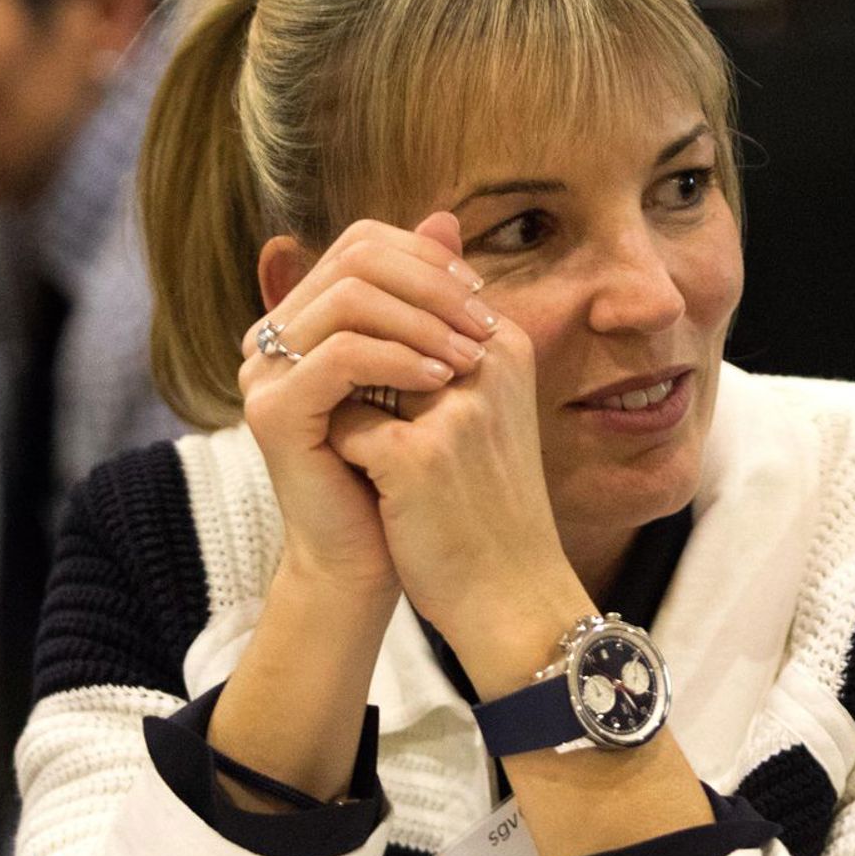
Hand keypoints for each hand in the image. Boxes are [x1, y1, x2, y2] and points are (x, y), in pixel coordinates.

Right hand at [239, 212, 495, 594]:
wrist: (371, 557)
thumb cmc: (402, 468)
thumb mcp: (423, 367)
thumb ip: (427, 297)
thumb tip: (447, 215)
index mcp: (304, 317)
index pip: (362, 244)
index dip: (425, 256)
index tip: (480, 294)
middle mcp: (273, 336)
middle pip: (353, 258)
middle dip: (431, 283)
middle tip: (482, 322)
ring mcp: (264, 372)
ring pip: (349, 299)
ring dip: (423, 320)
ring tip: (469, 356)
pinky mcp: (272, 411)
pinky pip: (339, 355)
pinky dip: (398, 359)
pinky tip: (440, 381)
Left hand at [326, 238, 590, 684]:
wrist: (511, 593)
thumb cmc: (489, 501)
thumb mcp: (481, 408)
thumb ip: (441, 338)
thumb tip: (412, 262)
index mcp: (504, 345)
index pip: (411, 294)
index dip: (370, 332)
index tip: (368, 379)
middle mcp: (485, 364)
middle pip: (375, 322)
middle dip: (347, 356)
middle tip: (349, 408)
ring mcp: (453, 408)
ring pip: (353, 368)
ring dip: (344, 402)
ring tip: (361, 448)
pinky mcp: (418, 456)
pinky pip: (344, 427)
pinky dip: (343, 454)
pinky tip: (369, 488)